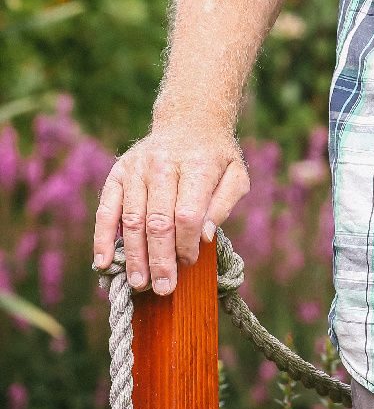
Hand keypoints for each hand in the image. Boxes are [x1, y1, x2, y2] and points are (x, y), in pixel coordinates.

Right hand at [93, 129, 249, 294]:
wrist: (189, 119)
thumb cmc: (215, 155)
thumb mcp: (236, 173)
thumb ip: (224, 204)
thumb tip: (204, 236)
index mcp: (196, 165)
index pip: (186, 214)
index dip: (186, 244)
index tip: (190, 262)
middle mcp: (162, 165)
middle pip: (157, 221)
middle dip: (160, 260)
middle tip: (163, 289)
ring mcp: (136, 169)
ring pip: (131, 220)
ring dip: (134, 256)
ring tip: (139, 284)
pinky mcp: (118, 173)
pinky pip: (106, 209)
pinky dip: (102, 238)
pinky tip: (104, 263)